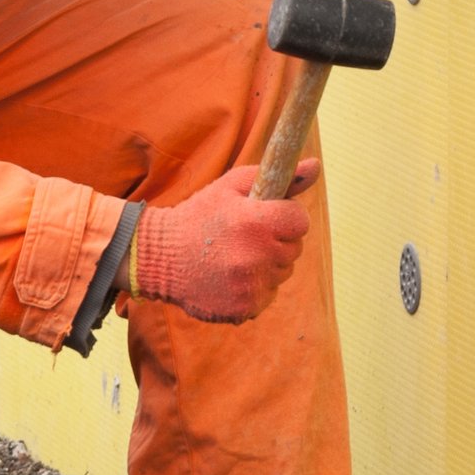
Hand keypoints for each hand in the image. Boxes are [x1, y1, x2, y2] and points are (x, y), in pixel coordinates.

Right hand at [130, 161, 317, 323]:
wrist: (158, 258)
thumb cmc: (200, 215)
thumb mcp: (232, 186)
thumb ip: (278, 176)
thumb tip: (316, 165)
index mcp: (256, 222)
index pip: (300, 221)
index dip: (286, 217)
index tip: (268, 216)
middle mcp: (256, 256)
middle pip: (294, 248)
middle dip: (277, 240)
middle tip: (245, 236)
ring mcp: (251, 285)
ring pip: (283, 273)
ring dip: (267, 264)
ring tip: (233, 255)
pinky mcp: (245, 308)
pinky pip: (268, 294)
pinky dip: (255, 286)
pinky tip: (230, 276)